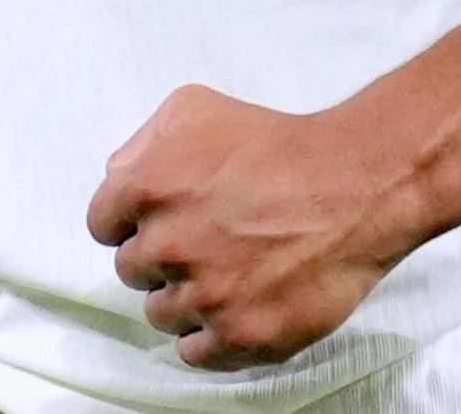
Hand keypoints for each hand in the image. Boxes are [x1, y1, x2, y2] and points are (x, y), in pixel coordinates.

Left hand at [87, 84, 420, 368]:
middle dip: (163, 256)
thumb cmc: (280, 142)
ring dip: (185, 297)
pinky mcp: (240, 335)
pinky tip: (232, 308)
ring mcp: (204, 296)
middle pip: (132, 270)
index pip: (102, 226)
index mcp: (146, 188)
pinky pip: (194, 352)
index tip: (163, 219)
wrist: (358, 183)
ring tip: (228, 270)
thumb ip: (142, 143)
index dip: (132, 220)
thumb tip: (117, 178)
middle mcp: (167, 246)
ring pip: (161, 313)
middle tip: (205, 240)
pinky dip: (208, 335)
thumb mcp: (197, 108)